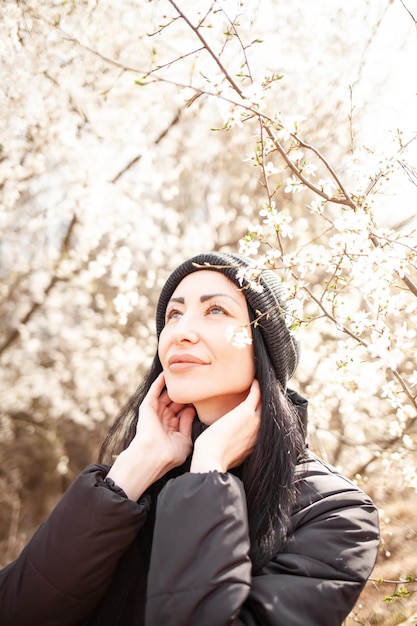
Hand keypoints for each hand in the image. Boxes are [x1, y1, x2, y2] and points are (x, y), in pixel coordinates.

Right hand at [107, 373, 194, 499]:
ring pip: (165, 395)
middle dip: (184, 394)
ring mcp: (155, 412)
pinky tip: (167, 373)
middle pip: (175, 402)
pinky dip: (160, 382)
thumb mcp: (185, 440)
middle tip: (196, 381)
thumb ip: (187, 424)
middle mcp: (163, 420)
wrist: (153, 456)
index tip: (203, 394)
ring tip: (183, 373)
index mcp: (171, 429)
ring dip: (173, 386)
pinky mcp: (147, 406)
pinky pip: (154, 391)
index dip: (192, 404)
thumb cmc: (170, 454)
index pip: (182, 412)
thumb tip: (191, 410)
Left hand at [190, 379, 260, 472]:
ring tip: (260, 382)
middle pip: (267, 411)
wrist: (211, 459)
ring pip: (264, 401)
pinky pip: (257, 394)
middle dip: (266, 401)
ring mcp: (256, 421)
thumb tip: (227, 441)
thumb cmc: (214, 458)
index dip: (261, 414)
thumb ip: (235, 445)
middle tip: (264, 390)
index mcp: (256, 443)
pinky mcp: (246, 412)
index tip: (258, 407)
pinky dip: (257, 386)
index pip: (262, 424)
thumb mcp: (230, 453)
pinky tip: (255, 379)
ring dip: (263, 392)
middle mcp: (260, 432)